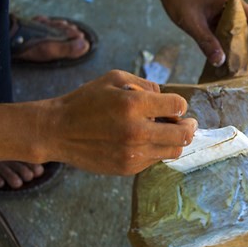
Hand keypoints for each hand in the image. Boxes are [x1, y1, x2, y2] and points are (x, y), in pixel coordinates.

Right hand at [45, 70, 196, 175]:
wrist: (58, 131)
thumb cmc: (86, 101)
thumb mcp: (114, 78)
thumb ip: (146, 85)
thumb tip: (167, 99)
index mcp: (133, 105)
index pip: (178, 106)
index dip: (180, 105)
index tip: (175, 106)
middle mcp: (136, 132)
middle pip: (183, 135)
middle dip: (189, 127)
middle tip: (188, 123)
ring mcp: (132, 154)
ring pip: (173, 151)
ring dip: (175, 141)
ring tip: (166, 131)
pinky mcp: (127, 168)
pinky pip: (155, 160)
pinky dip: (156, 150)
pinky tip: (144, 141)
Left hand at [157, 0, 247, 66]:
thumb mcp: (192, 24)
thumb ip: (206, 42)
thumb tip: (220, 62)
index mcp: (231, 1)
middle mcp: (231, 5)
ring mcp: (224, 10)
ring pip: (237, 31)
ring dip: (237, 47)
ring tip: (238, 66)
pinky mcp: (216, 16)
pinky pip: (226, 31)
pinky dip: (226, 44)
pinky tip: (223, 58)